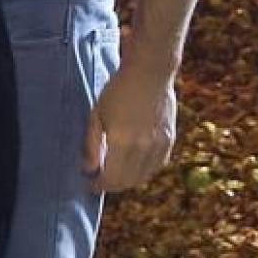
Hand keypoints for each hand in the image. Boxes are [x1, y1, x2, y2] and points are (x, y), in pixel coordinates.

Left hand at [82, 49, 176, 192]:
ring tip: (116, 174)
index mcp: (121, 142)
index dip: (98, 185)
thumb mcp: (96, 114)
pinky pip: (156, 166)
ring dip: (128, 181)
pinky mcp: (169, 140)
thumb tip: (88, 169)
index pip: (110, 178)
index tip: (90, 183)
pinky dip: (145, 171)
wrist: (150, 72)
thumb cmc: (118, 90)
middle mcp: (142, 148)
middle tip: (101, 180)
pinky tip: (135, 166)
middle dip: (111, 185)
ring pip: (143, 177)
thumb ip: (90, 144)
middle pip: (126, 182)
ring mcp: (158, 145)